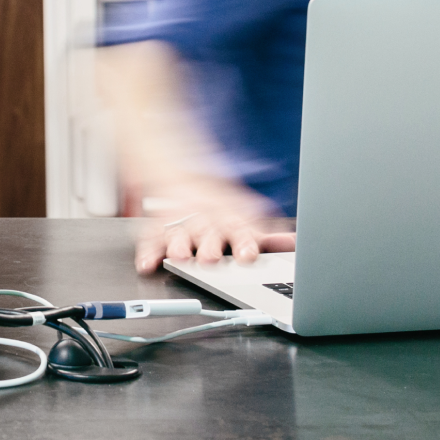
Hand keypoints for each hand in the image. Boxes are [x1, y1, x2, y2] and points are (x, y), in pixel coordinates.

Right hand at [132, 179, 294, 274]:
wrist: (182, 176)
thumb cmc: (219, 208)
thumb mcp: (247, 219)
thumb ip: (270, 236)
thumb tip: (293, 242)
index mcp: (230, 219)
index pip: (240, 231)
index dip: (244, 244)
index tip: (248, 255)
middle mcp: (206, 220)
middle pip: (209, 233)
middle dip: (210, 246)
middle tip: (211, 258)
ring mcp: (181, 222)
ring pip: (180, 234)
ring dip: (179, 245)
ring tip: (180, 256)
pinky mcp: (160, 226)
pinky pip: (151, 238)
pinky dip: (148, 251)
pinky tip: (147, 263)